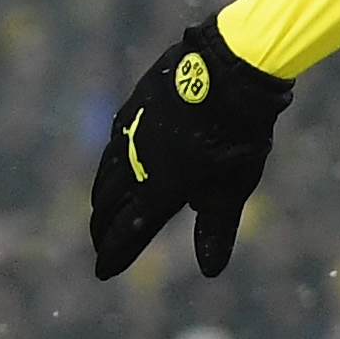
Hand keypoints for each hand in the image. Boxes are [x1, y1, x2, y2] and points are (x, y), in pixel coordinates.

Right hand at [89, 20, 291, 279]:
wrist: (230, 68)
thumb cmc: (240, 131)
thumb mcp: (234, 184)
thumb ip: (217, 226)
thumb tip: (209, 270)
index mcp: (161, 186)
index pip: (131, 228)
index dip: (116, 251)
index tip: (103, 270)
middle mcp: (138, 161)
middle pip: (111, 203)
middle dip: (104, 227)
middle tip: (100, 243)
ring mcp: (132, 131)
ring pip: (108, 172)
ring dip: (102, 197)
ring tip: (99, 210)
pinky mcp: (133, 106)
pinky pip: (114, 144)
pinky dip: (109, 165)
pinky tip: (111, 164)